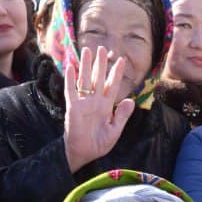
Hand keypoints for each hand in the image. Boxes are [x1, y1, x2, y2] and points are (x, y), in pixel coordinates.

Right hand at [63, 46, 136, 173]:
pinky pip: (71, 91)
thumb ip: (122, 115)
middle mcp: (95, 101)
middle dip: (101, 64)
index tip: (121, 60)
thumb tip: (131, 100)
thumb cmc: (98, 144)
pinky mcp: (73, 107)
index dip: (116, 73)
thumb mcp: (115, 130)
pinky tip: (70, 67)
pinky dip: (70, 79)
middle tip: (103, 48)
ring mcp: (83, 103)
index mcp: (106, 106)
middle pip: (98, 78)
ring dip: (86, 65)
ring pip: (85, 80)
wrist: (84, 153)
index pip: (112, 86)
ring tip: (87, 50)